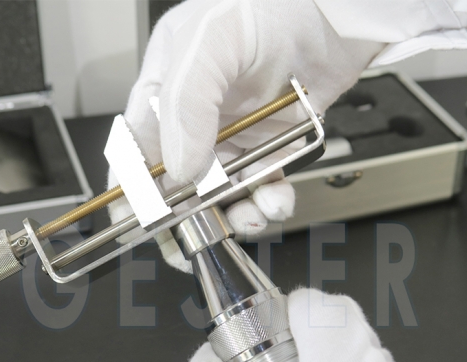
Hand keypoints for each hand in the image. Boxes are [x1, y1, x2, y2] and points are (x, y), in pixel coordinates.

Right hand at [108, 0, 384, 271]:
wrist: (336, 12)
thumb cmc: (269, 5)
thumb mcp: (211, 41)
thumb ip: (187, 104)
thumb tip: (182, 169)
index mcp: (165, 92)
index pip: (136, 152)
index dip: (131, 192)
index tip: (134, 225)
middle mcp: (197, 121)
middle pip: (177, 185)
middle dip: (187, 216)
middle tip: (199, 234)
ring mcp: (234, 138)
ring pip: (222, 195)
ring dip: (234, 216)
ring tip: (249, 218)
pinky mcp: (269, 149)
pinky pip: (263, 188)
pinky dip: (270, 203)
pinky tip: (276, 200)